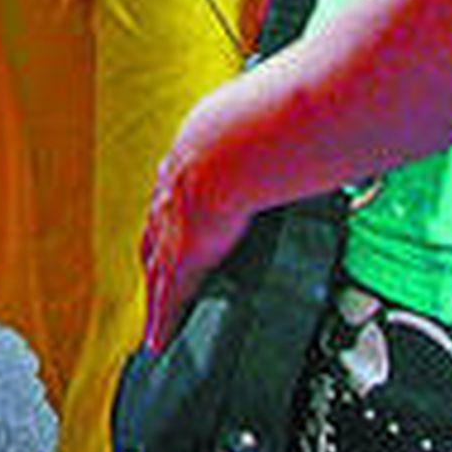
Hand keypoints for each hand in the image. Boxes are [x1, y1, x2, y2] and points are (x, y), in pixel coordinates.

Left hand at [141, 102, 256, 353]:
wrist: (227, 149)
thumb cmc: (241, 129)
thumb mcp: (246, 122)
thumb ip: (267, 123)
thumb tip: (298, 110)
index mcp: (184, 167)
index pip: (171, 198)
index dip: (169, 216)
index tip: (169, 226)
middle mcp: (167, 202)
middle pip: (153, 238)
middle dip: (153, 258)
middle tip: (153, 278)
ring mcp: (169, 232)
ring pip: (154, 273)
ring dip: (153, 294)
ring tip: (153, 318)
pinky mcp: (181, 263)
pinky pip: (166, 301)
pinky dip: (161, 323)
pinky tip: (158, 341)